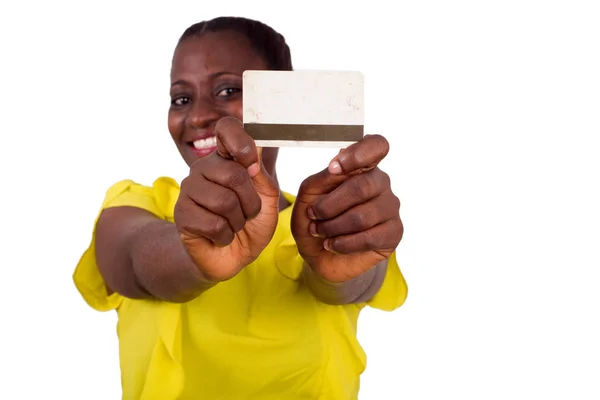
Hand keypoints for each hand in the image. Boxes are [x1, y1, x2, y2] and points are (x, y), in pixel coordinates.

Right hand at [174, 117, 279, 281]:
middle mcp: (204, 168)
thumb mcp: (267, 200)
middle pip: (234, 174)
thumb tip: (255, 150)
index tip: (252, 164)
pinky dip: (225, 236)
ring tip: (232, 225)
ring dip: (238, 222)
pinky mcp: (181, 213)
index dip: (241, 142)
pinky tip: (219, 236)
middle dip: (250, 203)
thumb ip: (262, 176)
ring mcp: (189, 189)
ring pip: (224, 202)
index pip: (227, 128)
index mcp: (227, 159)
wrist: (232, 257)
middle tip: (247, 214)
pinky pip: (213, 224)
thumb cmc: (251, 224)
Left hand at [291, 135, 402, 282]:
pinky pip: (369, 237)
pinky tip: (332, 244)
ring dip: (332, 227)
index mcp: (361, 166)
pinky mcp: (394, 232)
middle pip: (361, 186)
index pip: (376, 146)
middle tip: (314, 216)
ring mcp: (390, 207)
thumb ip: (321, 179)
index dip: (359, 154)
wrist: (319, 254)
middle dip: (329, 206)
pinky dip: (343, 243)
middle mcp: (380, 182)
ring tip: (320, 232)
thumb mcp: (308, 196)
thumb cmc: (316, 220)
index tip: (334, 168)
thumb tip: (336, 169)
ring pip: (362, 216)